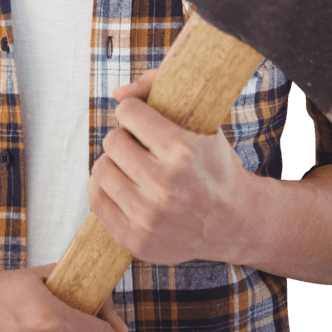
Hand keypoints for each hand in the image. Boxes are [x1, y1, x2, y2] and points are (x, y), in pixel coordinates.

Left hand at [86, 69, 250, 265]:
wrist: (235, 222)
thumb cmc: (214, 165)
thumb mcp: (202, 123)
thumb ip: (159, 91)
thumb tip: (117, 94)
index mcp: (181, 150)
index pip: (127, 112)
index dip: (134, 113)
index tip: (142, 121)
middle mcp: (164, 185)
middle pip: (112, 141)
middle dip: (125, 138)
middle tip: (140, 147)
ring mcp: (148, 216)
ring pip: (101, 169)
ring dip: (115, 164)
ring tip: (133, 168)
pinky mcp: (135, 239)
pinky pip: (97, 201)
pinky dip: (105, 189)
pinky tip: (123, 185)